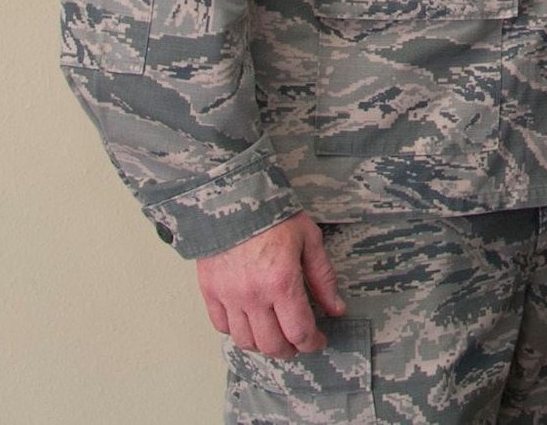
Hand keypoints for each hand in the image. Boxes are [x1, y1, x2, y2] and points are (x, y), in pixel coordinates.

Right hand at [195, 212, 344, 358]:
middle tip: (299, 342)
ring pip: (245, 341)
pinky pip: (221, 326)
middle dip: (290, 350)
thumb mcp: (309, 241)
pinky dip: (236, 331)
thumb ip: (323, 278)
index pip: (299, 332)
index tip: (318, 340)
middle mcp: (253, 296)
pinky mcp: (209, 291)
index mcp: (281, 282)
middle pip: (271, 344)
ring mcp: (228, 296)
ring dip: (263, 345)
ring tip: (275, 336)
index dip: (312, 342)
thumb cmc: (273, 215)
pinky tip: (249, 322)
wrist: (233, 196)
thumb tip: (336, 308)